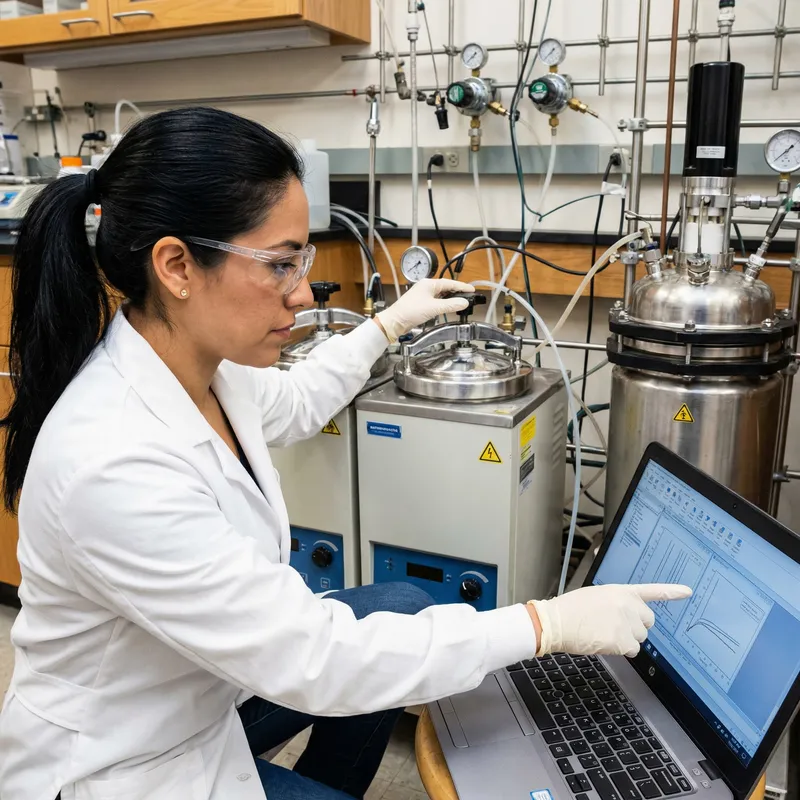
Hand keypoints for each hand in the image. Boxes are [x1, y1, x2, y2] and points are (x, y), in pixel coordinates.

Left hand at [375, 279, 475, 342]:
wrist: (396, 321)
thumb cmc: (409, 311)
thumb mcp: (434, 308)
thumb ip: (451, 305)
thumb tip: (463, 302)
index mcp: (429, 284)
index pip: (450, 283)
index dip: (462, 286)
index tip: (471, 289)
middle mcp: (426, 287)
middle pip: (446, 287)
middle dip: (457, 292)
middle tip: (468, 296)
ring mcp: (423, 294)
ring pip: (441, 294)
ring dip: (450, 298)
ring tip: (460, 302)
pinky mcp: (421, 303)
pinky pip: (436, 300)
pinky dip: (443, 303)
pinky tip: (447, 307)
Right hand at [529, 584, 691, 657]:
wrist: (557, 622)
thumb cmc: (570, 609)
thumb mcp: (596, 596)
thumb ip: (616, 603)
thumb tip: (624, 618)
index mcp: (621, 591)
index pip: (651, 590)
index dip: (671, 591)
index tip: (688, 592)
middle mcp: (628, 605)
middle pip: (648, 622)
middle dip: (636, 627)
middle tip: (615, 627)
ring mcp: (627, 623)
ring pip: (640, 639)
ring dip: (626, 639)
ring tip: (604, 633)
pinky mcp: (622, 640)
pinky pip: (632, 651)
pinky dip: (621, 650)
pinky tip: (604, 642)